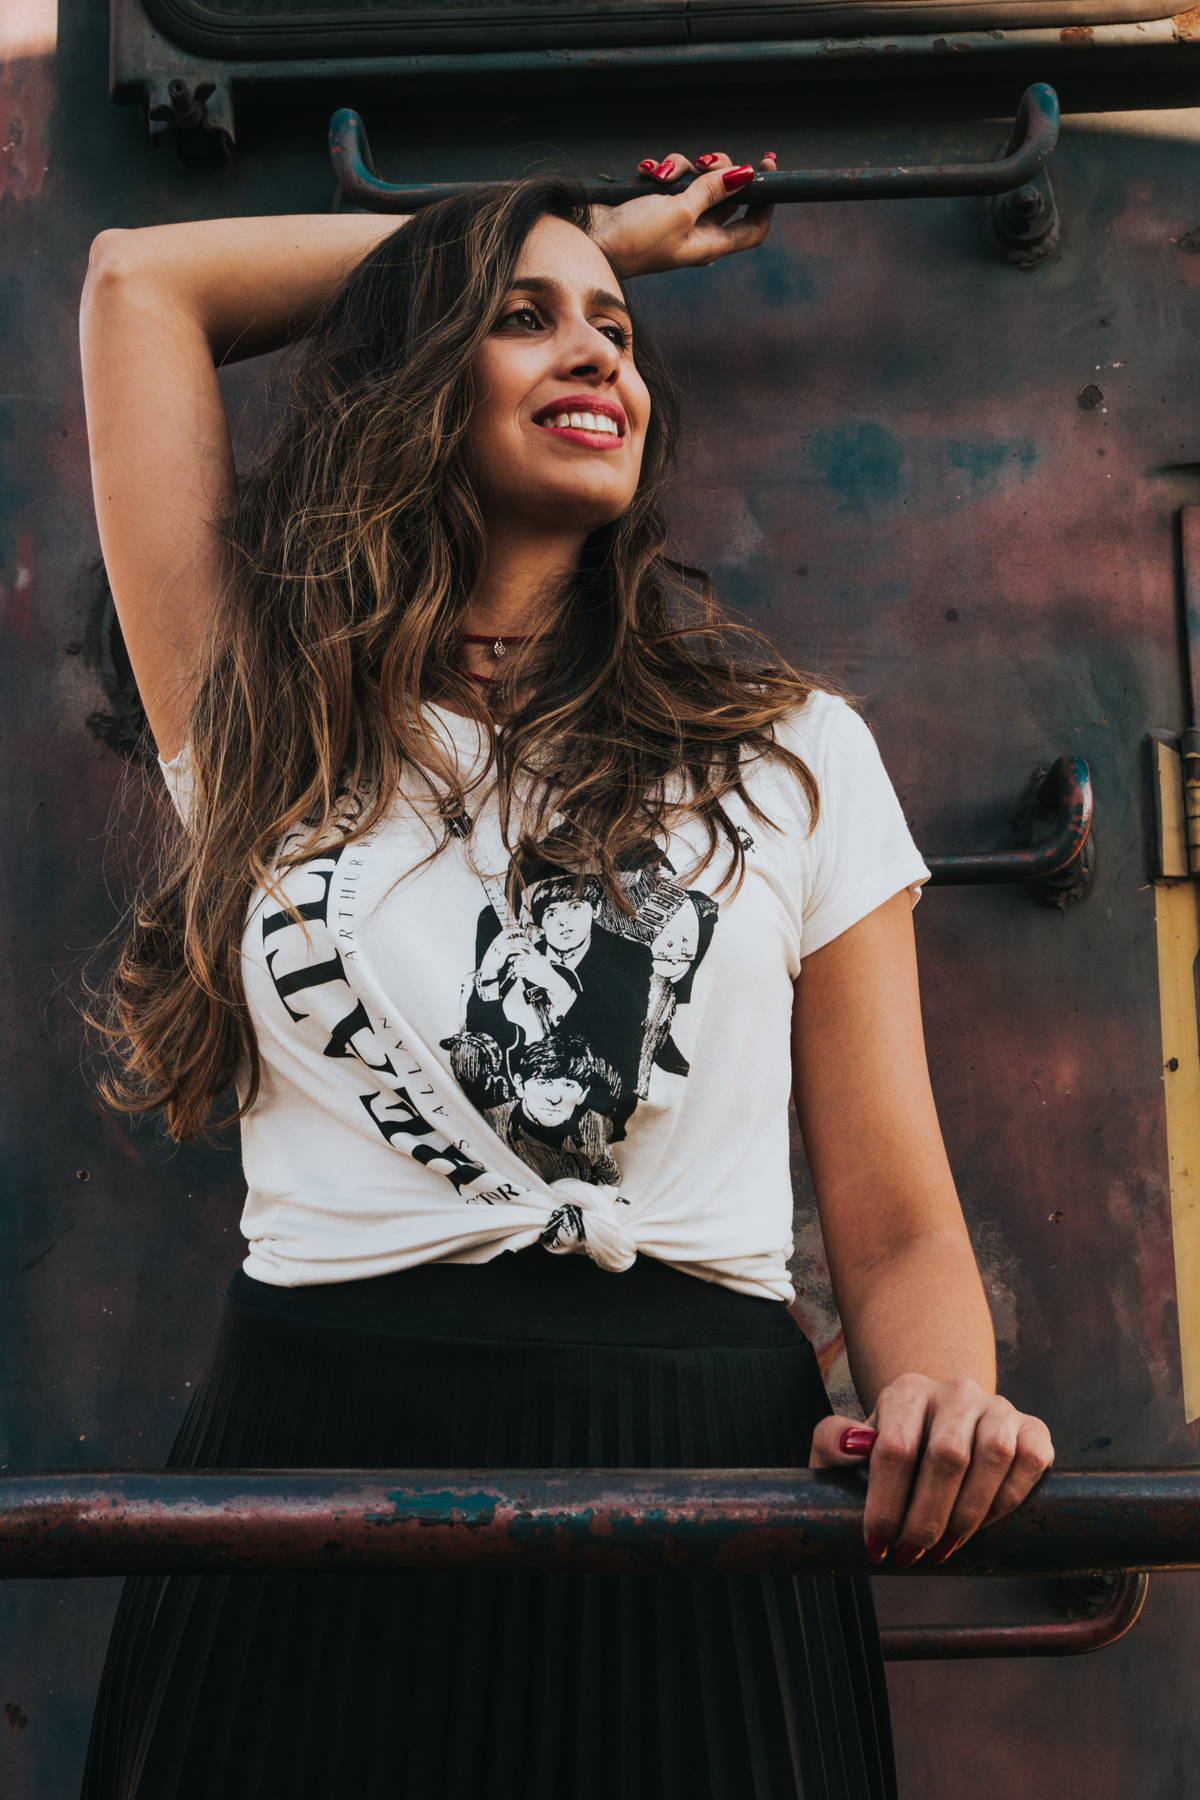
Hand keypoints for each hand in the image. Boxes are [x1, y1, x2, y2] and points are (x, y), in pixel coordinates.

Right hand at [591, 150, 776, 277]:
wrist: (592, 242)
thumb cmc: (636, 239)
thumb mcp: (680, 211)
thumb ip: (713, 190)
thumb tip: (745, 174)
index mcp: (710, 245)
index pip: (753, 228)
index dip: (766, 200)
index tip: (768, 168)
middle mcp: (698, 232)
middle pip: (729, 195)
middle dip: (721, 171)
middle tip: (707, 162)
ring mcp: (678, 217)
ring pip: (700, 180)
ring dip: (686, 166)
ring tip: (665, 172)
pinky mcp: (658, 204)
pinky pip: (674, 178)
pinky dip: (665, 170)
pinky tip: (647, 172)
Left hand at [809, 1375, 1054, 1565]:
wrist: (941, 1426)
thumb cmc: (891, 1447)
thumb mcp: (848, 1445)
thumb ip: (831, 1441)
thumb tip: (854, 1447)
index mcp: (907, 1390)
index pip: (896, 1449)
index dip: (886, 1505)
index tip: (877, 1545)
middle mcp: (956, 1390)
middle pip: (946, 1456)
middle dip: (927, 1518)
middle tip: (912, 1554)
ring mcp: (997, 1406)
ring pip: (993, 1455)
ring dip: (969, 1512)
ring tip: (945, 1546)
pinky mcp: (1032, 1427)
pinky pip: (1030, 1459)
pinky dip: (1009, 1498)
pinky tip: (983, 1522)